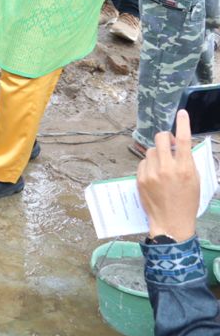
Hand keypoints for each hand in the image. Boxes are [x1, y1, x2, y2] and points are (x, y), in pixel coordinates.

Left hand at [137, 110, 199, 242]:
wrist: (171, 222)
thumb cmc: (187, 202)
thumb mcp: (195, 180)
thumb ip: (188, 162)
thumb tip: (181, 146)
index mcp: (185, 169)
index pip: (184, 140)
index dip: (183, 124)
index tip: (181, 113)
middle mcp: (167, 168)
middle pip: (161, 139)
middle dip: (165, 137)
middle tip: (169, 143)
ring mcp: (151, 173)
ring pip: (151, 150)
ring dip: (157, 153)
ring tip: (163, 165)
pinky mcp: (140, 179)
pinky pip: (143, 162)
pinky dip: (148, 164)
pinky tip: (154, 175)